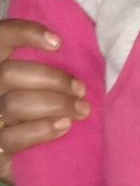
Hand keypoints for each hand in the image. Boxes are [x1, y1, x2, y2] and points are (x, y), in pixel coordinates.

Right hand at [0, 21, 88, 177]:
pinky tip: (64, 126)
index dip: (25, 33)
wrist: (24, 151)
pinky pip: (14, 138)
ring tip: (81, 110)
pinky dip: (43, 130)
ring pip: (15, 104)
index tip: (58, 43)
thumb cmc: (42, 104)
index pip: (2, 36)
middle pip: (10, 74)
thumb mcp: (41, 80)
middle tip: (81, 89)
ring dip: (55, 105)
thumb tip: (84, 49)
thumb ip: (51, 62)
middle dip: (53, 80)